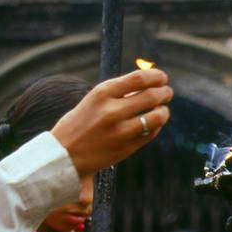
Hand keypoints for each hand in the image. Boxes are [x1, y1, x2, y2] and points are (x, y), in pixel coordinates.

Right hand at [51, 68, 172, 178]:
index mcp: (102, 93)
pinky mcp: (126, 148)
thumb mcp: (94, 101)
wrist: (64, 155)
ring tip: (163, 109)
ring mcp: (120, 131)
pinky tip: (154, 123)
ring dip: (164, 111)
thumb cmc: (80, 123)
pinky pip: (151, 133)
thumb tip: (147, 83)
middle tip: (167, 92)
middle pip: (151, 96)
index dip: (156, 76)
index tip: (162, 77)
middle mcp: (112, 111)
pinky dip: (156, 126)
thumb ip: (118, 93)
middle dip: (164, 92)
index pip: (139, 78)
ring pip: (156, 117)